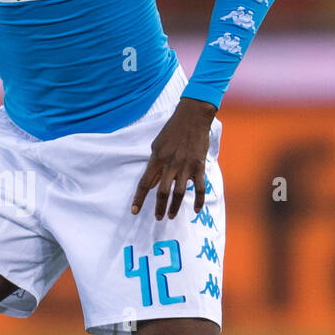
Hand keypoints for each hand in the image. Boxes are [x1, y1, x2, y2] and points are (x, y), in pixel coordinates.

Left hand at [131, 96, 216, 219]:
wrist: (193, 117)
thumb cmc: (172, 130)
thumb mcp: (157, 145)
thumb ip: (153, 165)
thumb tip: (150, 183)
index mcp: (157, 159)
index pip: (145, 183)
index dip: (139, 198)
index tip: (134, 211)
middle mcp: (170, 164)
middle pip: (162, 192)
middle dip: (159, 207)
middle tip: (158, 218)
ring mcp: (186, 166)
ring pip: (179, 193)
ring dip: (174, 207)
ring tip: (170, 216)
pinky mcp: (199, 166)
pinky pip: (200, 187)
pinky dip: (198, 200)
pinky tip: (195, 210)